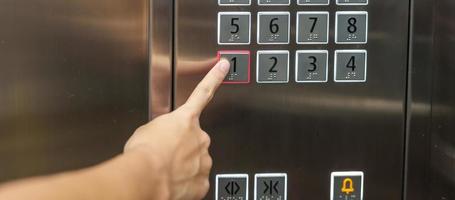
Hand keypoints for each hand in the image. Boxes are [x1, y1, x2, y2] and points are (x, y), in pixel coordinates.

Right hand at [124, 60, 229, 199]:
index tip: (224, 66)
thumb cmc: (144, 153)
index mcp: (185, 119)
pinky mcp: (203, 181)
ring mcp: (204, 160)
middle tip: (166, 156)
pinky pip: (196, 181)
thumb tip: (162, 139)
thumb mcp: (147, 130)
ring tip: (166, 170)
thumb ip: (162, 130)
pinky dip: (187, 183)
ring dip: (184, 165)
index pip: (202, 93)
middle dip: (184, 147)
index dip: (215, 78)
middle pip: (195, 140)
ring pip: (197, 161)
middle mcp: (200, 137)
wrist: (146, 177)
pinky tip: (173, 183)